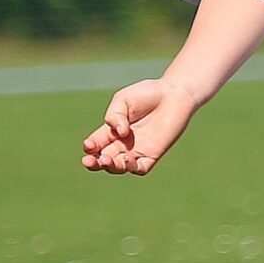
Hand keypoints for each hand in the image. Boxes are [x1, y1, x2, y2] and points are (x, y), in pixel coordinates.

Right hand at [81, 80, 199, 174]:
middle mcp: (122, 143)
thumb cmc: (147, 94)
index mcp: (111, 130)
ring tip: (108, 160)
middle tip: (90, 161)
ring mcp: (137, 150)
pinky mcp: (153, 154)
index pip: (95, 144)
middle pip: (103, 160)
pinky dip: (132, 168)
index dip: (89, 147)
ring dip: (111, 167)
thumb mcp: (123, 100)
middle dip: (94, 163)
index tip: (89, 144)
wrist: (175, 94)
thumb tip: (119, 133)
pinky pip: (141, 169)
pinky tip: (128, 159)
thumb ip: (115, 115)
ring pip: (119, 167)